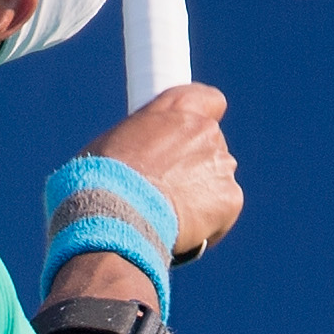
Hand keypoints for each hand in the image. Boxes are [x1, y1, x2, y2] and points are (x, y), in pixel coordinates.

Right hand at [81, 83, 240, 262]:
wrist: (115, 215)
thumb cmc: (102, 179)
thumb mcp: (112, 143)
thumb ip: (141, 142)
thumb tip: (136, 159)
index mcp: (176, 108)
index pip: (210, 100)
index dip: (203, 119)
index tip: (189, 136)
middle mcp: (205, 129)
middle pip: (211, 146)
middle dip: (195, 167)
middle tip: (166, 189)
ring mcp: (221, 164)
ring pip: (217, 181)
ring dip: (201, 196)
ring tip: (167, 216)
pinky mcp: (230, 197)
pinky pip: (223, 212)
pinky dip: (208, 224)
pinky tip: (180, 232)